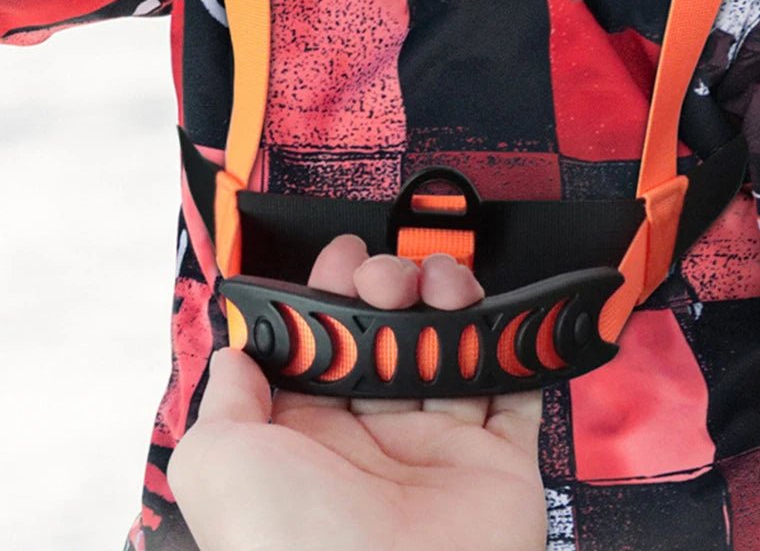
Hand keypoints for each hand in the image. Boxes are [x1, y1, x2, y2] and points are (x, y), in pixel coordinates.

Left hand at [168, 237, 547, 550]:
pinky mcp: (498, 464)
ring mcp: (439, 451)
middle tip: (391, 278)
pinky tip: (502, 320)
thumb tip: (235, 358)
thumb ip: (224, 401)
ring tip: (445, 287)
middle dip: (394, 288)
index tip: (344, 260)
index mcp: (311, 438)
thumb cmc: (290, 545)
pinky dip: (519, 352)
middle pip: (392, 338)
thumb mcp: (219, 464)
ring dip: (454, 305)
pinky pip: (517, 394)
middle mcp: (374, 441)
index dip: (334, 294)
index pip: (327, 344)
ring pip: (454, 352)